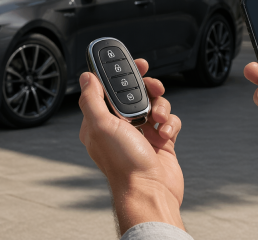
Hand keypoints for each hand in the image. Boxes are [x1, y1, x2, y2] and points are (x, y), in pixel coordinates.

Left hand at [78, 58, 184, 234]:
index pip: (110, 89)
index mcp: (101, 122)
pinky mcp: (161, 142)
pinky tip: (165, 134)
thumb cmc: (123, 164)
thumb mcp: (101, 126)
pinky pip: (169, 121)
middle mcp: (121, 127)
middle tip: (154, 87)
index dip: (122, 74)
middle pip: (136, 94)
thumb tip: (86, 77)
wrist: (150, 192)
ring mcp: (142, 134)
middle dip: (148, 88)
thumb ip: (92, 99)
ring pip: (156, 105)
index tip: (135, 65)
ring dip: (161, 107)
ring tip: (159, 119)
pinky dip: (170, 124)